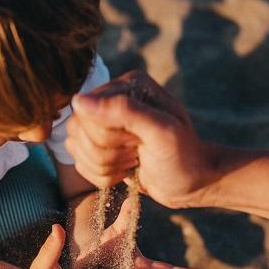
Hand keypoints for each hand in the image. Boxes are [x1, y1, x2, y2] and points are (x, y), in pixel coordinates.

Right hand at [66, 70, 214, 208]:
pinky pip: (80, 163)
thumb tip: (79, 101)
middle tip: (137, 152)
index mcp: (127, 85)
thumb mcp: (161, 131)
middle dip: (107, 153)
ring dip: (105, 166)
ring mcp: (103, 123)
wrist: (192, 183)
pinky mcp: (99, 146)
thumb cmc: (183, 157)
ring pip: (76, 148)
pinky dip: (102, 176)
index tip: (138, 141)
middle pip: (78, 130)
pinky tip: (126, 170)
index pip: (87, 112)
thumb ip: (124, 111)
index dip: (108, 136)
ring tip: (133, 161)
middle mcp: (111, 99)